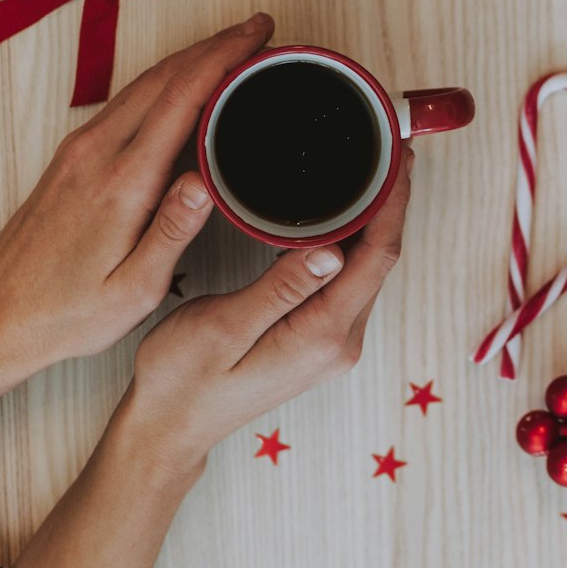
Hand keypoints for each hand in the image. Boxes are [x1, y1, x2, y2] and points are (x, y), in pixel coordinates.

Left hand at [0, 13, 275, 373]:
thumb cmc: (66, 313)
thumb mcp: (132, 291)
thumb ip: (172, 233)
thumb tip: (207, 183)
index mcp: (120, 183)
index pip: (182, 98)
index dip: (224, 58)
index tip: (259, 36)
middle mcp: (96, 153)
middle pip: (164, 76)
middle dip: (216, 45)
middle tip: (259, 29)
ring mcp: (80, 150)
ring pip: (143, 84)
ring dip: (190, 58)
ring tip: (232, 48)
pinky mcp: (72, 157)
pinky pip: (127, 102)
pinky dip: (165, 82)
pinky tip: (182, 87)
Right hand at [125, 148, 413, 479]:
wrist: (170, 426)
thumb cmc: (183, 379)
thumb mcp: (222, 327)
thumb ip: (279, 289)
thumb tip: (330, 250)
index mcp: (321, 336)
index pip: (376, 257)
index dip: (393, 201)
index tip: (397, 153)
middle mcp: (338, 341)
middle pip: (381, 258)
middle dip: (390, 199)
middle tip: (387, 141)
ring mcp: (330, 342)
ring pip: (367, 266)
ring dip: (374, 215)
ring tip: (371, 162)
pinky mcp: (315, 337)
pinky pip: (347, 278)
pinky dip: (352, 238)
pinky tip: (340, 208)